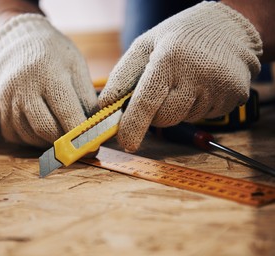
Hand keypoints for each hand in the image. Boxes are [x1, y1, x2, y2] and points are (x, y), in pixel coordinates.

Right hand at [0, 14, 97, 147]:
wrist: (16, 39)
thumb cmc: (53, 53)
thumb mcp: (76, 66)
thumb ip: (87, 98)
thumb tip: (97, 130)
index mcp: (48, 74)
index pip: (67, 114)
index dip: (81, 134)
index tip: (93, 146)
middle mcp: (23, 88)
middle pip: (46, 130)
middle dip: (65, 142)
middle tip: (78, 145)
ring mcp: (6, 99)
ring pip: (29, 136)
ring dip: (48, 142)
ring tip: (61, 136)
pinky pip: (15, 135)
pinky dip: (31, 139)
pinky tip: (41, 131)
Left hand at [99, 1, 261, 151]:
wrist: (229, 27)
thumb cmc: (180, 37)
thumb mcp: (145, 45)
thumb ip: (122, 75)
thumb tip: (105, 106)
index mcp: (169, 58)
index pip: (147, 101)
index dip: (134, 125)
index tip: (126, 142)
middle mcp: (197, 74)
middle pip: (165, 118)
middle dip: (155, 113)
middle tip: (161, 90)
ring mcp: (220, 86)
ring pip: (184, 119)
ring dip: (179, 108)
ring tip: (186, 81)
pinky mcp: (235, 96)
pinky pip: (205, 116)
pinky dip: (197, 107)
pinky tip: (203, 85)